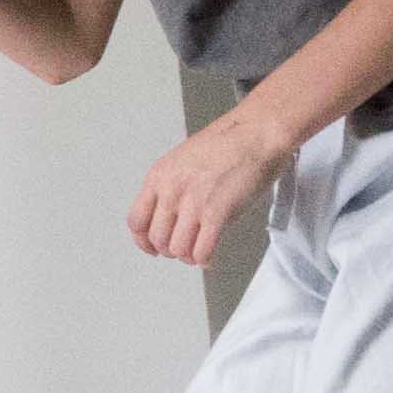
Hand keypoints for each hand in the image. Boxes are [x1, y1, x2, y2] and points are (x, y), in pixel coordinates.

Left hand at [130, 102, 291, 266]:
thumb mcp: (182, 160)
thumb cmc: (227, 143)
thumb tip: (168, 215)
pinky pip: (202, 250)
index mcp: (158, 176)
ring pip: (178, 249)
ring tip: (199, 252)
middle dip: (170, 250)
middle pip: (157, 239)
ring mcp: (193, 203)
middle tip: (184, 249)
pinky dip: (205, 259)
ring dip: (189, 256)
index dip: (143, 241)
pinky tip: (211, 256)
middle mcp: (171, 190)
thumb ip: (171, 186)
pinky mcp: (217, 213)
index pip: (136, 221)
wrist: (256, 133)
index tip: (152, 248)